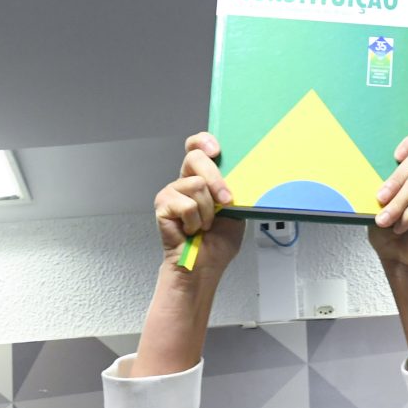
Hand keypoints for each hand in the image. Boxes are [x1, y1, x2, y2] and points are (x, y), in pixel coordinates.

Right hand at [153, 132, 242, 277]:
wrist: (205, 266)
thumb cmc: (218, 241)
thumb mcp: (236, 210)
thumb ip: (234, 188)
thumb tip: (243, 171)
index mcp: (202, 177)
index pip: (197, 147)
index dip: (203, 141)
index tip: (216, 150)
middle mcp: (185, 181)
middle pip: (195, 158)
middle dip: (215, 179)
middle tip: (225, 201)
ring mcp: (172, 192)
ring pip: (196, 185)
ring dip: (208, 211)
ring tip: (205, 225)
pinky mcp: (163, 205)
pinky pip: (186, 205)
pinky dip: (195, 222)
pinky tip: (191, 230)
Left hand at [366, 133, 407, 269]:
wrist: (401, 259)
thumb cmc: (389, 232)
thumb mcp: (376, 205)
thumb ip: (378, 186)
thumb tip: (367, 174)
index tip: (396, 155)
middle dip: (396, 179)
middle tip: (380, 198)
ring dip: (397, 203)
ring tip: (385, 220)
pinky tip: (401, 227)